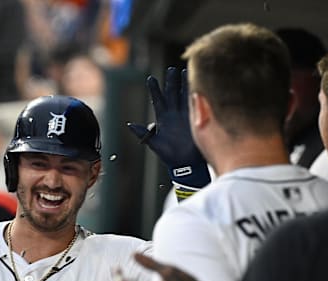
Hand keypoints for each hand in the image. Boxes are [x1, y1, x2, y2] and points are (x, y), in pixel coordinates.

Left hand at [127, 68, 209, 199]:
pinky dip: (196, 94)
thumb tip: (130, 124)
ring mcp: (185, 116)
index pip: (158, 100)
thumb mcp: (154, 143)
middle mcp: (174, 115)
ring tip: (185, 71)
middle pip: (172, 94)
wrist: (185, 164)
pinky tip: (198, 84)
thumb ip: (143, 133)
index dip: (155, 89)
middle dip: (171, 82)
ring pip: (184, 96)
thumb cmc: (169, 155)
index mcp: (163, 119)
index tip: (150, 78)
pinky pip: (195, 104)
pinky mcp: (196, 119)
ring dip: (185, 84)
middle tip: (171, 69)